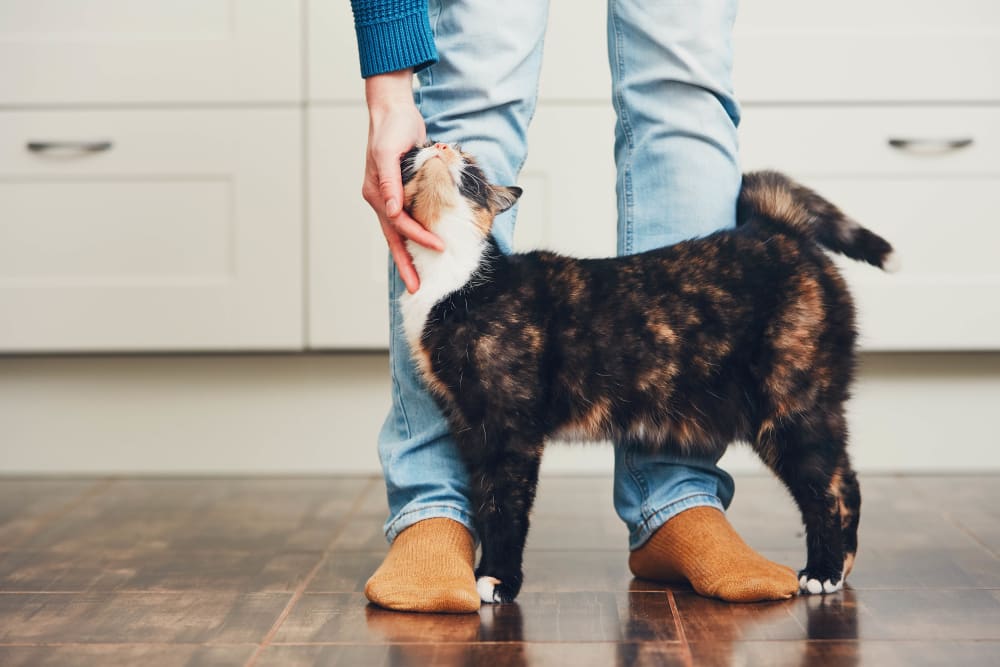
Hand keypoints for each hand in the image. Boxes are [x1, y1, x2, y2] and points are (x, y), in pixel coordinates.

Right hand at [362, 70, 443, 292]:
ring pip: (399, 233)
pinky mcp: (400, 192)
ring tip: (416, 279)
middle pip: (394, 238)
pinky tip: (420, 250)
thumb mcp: (389, 151)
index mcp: (377, 192)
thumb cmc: (392, 128)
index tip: (439, 247)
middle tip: (415, 289)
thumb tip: (392, 210)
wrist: (394, 110)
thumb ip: (390, 181)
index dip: (419, 237)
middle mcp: (382, 199)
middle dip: (405, 265)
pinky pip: (406, 221)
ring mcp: (390, 197)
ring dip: (408, 256)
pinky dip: (413, 237)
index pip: (399, 224)